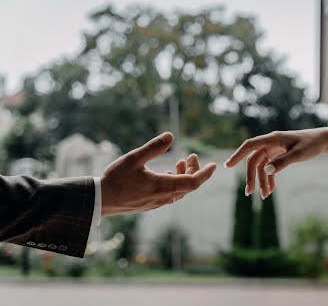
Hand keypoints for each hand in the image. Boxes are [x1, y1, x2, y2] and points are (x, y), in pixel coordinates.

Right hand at [100, 132, 216, 216]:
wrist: (100, 200)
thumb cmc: (115, 179)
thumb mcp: (134, 158)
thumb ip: (154, 147)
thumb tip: (171, 135)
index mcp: (162, 186)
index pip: (193, 182)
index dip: (205, 174)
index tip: (213, 165)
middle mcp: (163, 197)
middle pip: (188, 186)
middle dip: (194, 170)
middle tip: (192, 156)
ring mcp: (157, 203)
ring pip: (180, 191)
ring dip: (184, 176)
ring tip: (180, 161)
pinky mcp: (151, 204)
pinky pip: (170, 195)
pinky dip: (175, 183)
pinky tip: (168, 173)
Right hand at [224, 128, 327, 198]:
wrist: (322, 140)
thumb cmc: (311, 144)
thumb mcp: (299, 154)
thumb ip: (283, 162)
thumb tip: (266, 170)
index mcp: (272, 139)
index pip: (249, 146)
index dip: (237, 155)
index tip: (227, 166)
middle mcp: (270, 143)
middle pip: (254, 160)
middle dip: (251, 177)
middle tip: (249, 193)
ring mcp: (273, 149)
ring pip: (261, 166)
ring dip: (261, 180)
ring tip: (263, 196)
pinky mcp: (278, 155)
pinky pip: (269, 168)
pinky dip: (269, 179)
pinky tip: (270, 190)